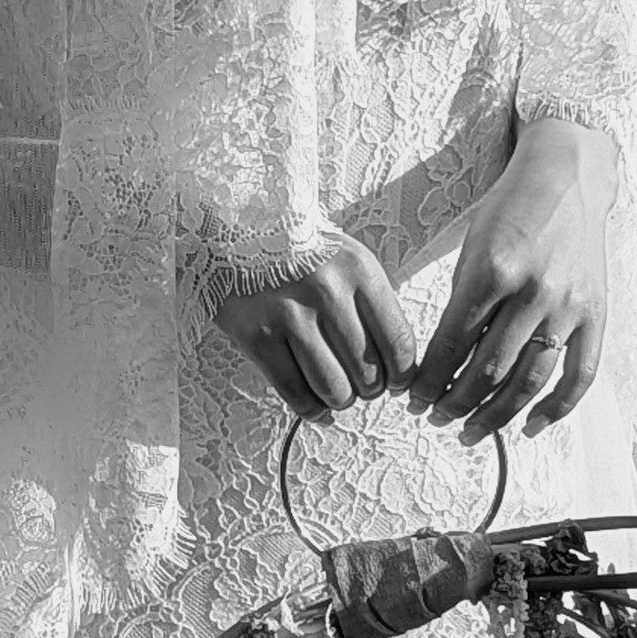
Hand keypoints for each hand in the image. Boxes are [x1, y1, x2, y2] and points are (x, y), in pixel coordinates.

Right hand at [212, 229, 414, 421]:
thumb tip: (395, 363)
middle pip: (368, 372)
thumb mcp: (346, 259)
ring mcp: (289, 315)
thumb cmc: (297, 249)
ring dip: (340, 401)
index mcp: (359, 271)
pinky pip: (294, 392)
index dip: (402, 375)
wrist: (234, 227)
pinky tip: (315, 407)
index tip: (397, 384)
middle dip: (370, 390)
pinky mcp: (256, 335)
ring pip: (333, 388)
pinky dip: (310, 410)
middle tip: (362, 387)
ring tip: (337, 394)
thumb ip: (372, 304)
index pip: (398, 342)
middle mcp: (327, 293)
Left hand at [409, 119, 615, 443]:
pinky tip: (529, 428)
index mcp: (493, 271)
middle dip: (454, 402)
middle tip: (435, 418)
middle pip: (488, 370)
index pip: (452, 345)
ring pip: (528, 382)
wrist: (569, 177)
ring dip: (495, 416)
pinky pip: (579, 376)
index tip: (413, 399)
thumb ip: (462, 304)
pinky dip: (555, 410)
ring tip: (469, 431)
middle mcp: (534, 292)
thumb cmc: (510, 209)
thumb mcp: (473, 247)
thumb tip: (443, 365)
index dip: (429, 380)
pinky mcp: (596, 314)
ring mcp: (569, 306)